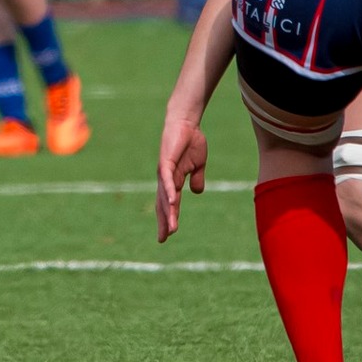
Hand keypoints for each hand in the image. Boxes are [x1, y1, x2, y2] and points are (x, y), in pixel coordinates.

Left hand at [156, 112, 207, 241]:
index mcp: (173, 181)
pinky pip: (168, 179)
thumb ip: (196, 179)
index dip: (167, 219)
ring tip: (170, 228)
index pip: (169, 204)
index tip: (166, 236)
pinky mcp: (166, 162)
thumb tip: (196, 192)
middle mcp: (165, 179)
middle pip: (164, 204)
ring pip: (166, 196)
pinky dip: (170, 191)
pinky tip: (173, 202)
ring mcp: (164, 171)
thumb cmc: (191, 142)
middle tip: (163, 238)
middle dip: (164, 221)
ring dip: (169, 212)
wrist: (186, 123)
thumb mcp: (198, 165)